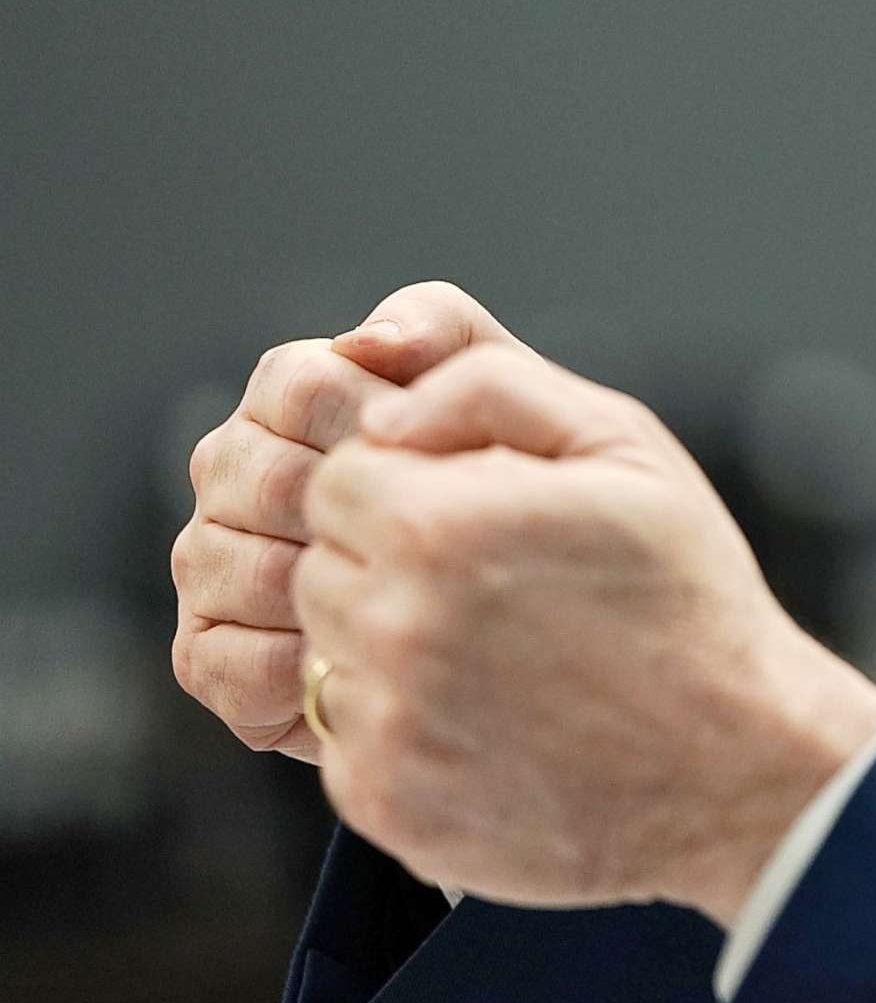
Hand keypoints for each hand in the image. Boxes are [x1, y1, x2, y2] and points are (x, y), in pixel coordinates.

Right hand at [170, 282, 523, 761]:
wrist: (539, 611)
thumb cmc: (521, 490)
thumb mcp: (509, 395)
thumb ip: (445, 332)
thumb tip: (370, 342)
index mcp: (292, 394)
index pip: (300, 386)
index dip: (379, 428)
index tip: (448, 467)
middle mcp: (235, 469)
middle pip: (262, 477)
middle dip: (355, 517)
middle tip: (436, 552)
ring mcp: (210, 558)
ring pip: (227, 564)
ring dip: (324, 594)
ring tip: (406, 612)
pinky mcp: (208, 654)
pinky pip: (223, 658)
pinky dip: (296, 668)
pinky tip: (365, 669)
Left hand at [292, 343, 875, 923]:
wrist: (736, 768)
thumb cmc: (687, 596)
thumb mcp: (625, 447)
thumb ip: (491, 386)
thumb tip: (382, 410)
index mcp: (439, 525)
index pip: (339, 479)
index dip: (410, 488)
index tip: (481, 517)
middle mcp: (394, 626)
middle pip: (321, 566)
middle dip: (394, 566)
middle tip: (499, 592)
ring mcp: (386, 724)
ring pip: (324, 652)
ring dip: (391, 646)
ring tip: (498, 657)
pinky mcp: (384, 802)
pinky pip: (345, 741)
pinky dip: (402, 729)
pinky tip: (491, 722)